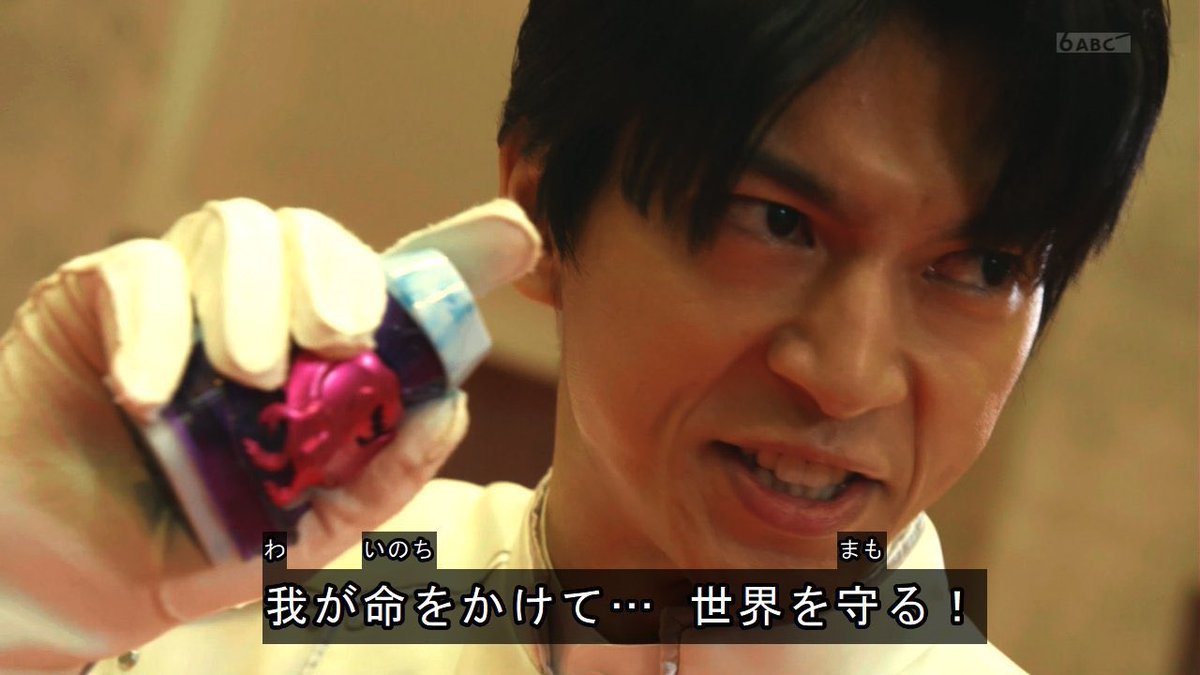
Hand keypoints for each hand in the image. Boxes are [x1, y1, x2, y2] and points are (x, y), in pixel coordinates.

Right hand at [0, 198, 539, 669]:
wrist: (64, 583)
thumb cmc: (186, 545)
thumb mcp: (298, 533)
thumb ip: (373, 480)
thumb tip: (449, 410)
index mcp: (312, 356)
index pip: (390, 283)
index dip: (458, 251)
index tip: (518, 236)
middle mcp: (254, 308)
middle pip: (313, 234)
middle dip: (338, 273)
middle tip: (341, 335)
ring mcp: (179, 293)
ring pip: (237, 229)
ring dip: (254, 296)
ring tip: (248, 377)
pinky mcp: (96, 297)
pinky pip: (136, 271)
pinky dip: (155, 323)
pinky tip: (149, 392)